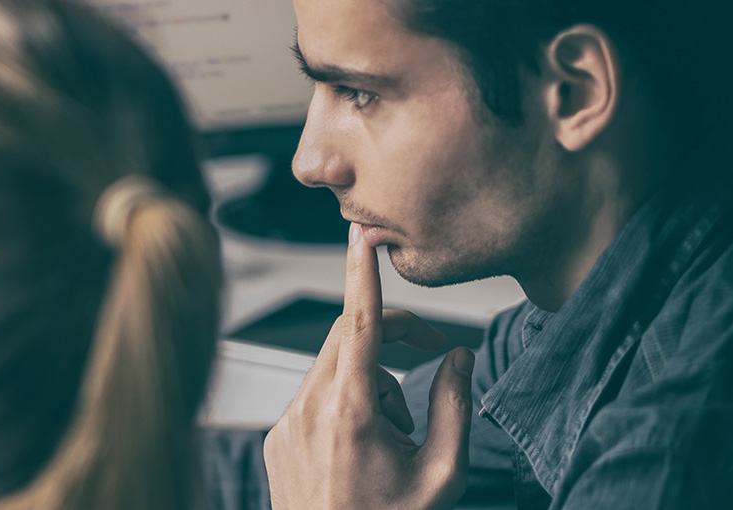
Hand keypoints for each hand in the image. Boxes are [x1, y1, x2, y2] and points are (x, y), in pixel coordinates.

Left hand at [262, 225, 473, 508]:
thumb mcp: (444, 472)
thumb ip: (456, 406)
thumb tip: (458, 356)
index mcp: (350, 413)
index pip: (357, 324)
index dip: (361, 275)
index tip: (361, 236)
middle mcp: (308, 411)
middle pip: (347, 337)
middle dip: (391, 337)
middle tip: (431, 354)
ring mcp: (285, 425)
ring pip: (333, 369)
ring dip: (373, 382)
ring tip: (396, 435)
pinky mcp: (275, 439)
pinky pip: (314, 398)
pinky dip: (345, 406)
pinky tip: (362, 450)